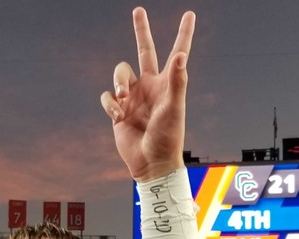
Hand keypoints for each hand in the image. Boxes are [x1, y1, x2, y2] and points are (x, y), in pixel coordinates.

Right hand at [99, 8, 195, 181]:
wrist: (151, 163)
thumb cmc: (168, 137)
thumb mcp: (174, 107)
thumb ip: (177, 80)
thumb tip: (181, 55)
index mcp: (167, 83)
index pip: (177, 53)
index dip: (183, 34)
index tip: (190, 14)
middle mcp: (150, 86)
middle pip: (144, 50)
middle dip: (141, 30)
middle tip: (138, 10)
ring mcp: (133, 97)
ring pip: (120, 73)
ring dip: (118, 81)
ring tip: (123, 96)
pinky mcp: (118, 111)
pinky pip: (108, 97)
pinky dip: (110, 104)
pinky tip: (118, 116)